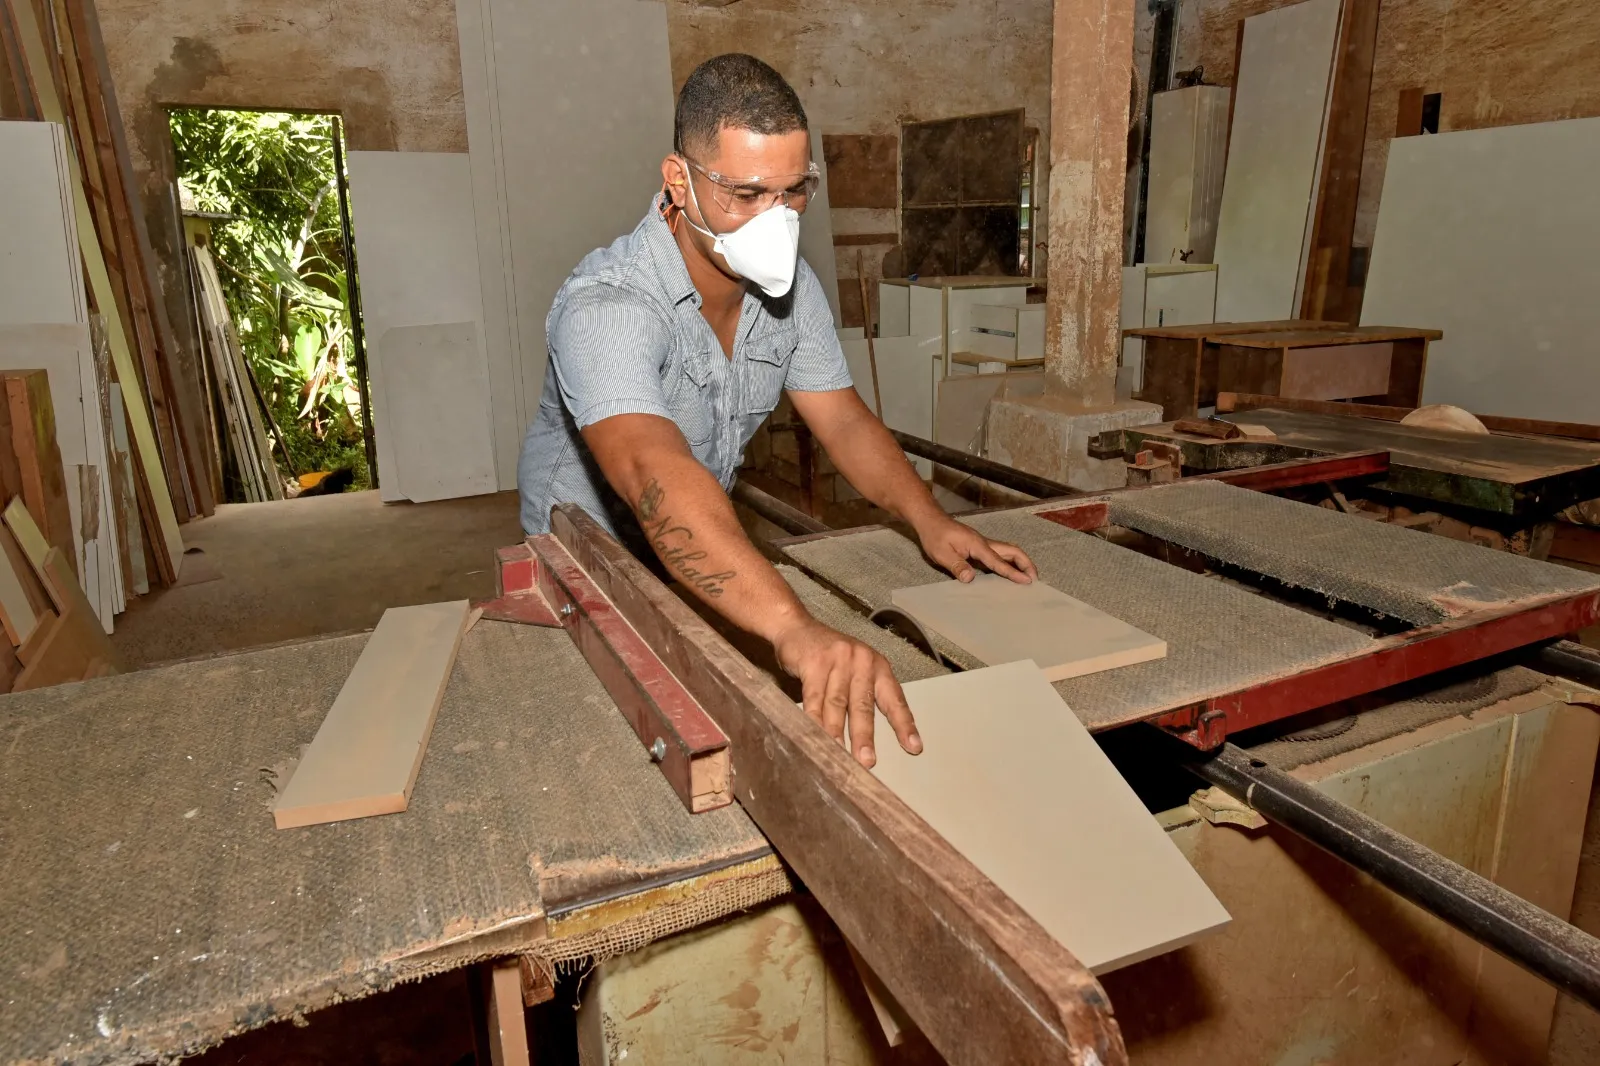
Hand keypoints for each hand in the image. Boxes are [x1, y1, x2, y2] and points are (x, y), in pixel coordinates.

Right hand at [771, 615, 921, 767]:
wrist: (797, 627)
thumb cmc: (828, 655)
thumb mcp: (854, 669)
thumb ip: (862, 696)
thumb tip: (866, 737)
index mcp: (877, 666)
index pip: (894, 699)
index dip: (903, 724)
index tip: (913, 747)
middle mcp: (861, 662)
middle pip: (863, 705)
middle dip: (865, 736)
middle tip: (866, 761)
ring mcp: (838, 661)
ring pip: (838, 704)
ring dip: (836, 732)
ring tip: (837, 753)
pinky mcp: (814, 663)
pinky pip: (814, 698)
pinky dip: (813, 719)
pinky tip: (813, 734)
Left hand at [915, 516, 1037, 583]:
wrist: (930, 521)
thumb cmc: (935, 536)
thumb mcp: (941, 553)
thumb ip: (957, 566)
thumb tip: (970, 579)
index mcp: (977, 545)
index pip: (998, 561)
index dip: (1013, 573)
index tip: (1027, 582)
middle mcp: (984, 543)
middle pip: (1012, 551)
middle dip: (1026, 564)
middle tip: (1034, 579)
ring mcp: (983, 544)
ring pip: (1008, 551)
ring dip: (1020, 562)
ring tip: (1028, 577)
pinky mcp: (979, 547)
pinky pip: (999, 555)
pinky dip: (1009, 563)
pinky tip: (1009, 572)